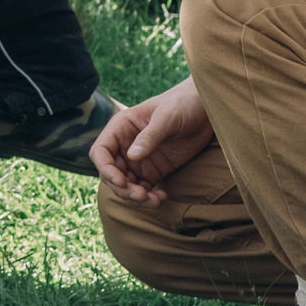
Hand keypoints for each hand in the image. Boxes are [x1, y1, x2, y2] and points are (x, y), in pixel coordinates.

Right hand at [90, 77, 212, 206]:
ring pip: (126, 185)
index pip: (101, 152)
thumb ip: (149, 136)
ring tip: (154, 200)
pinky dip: (149, 197)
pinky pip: (144, 188)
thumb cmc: (181, 105)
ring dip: (135, 196)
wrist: (204, 111)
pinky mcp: (153, 171)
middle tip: (141, 195)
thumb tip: (132, 156)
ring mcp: (138, 160)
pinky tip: (161, 197)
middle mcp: (125, 146)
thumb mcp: (166, 117)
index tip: (121, 181)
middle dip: (122, 188)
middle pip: (111, 173)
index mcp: (120, 128)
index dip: (105, 169)